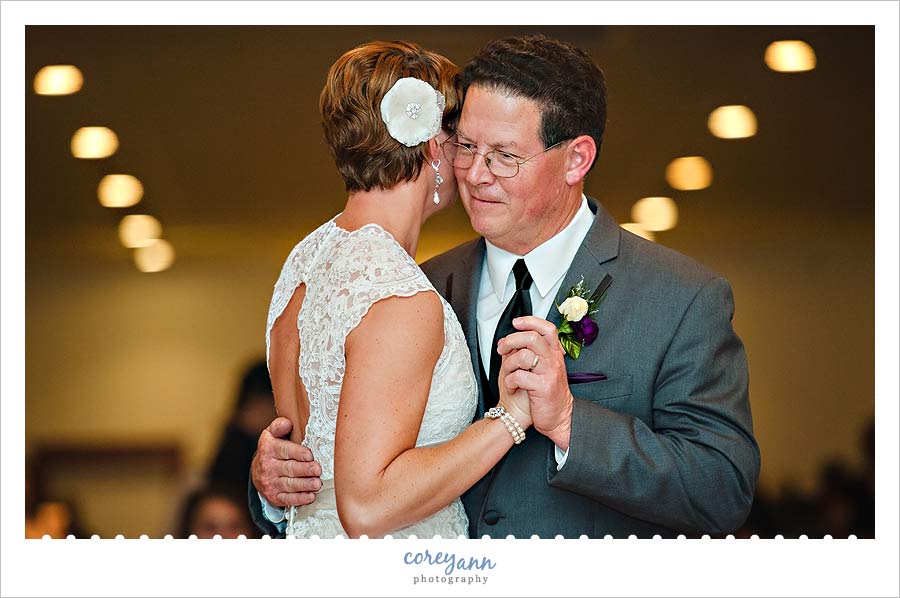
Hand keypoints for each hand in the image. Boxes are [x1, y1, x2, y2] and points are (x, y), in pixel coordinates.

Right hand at [251, 416, 322, 507]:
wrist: (259, 471)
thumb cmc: (273, 448)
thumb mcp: (272, 434)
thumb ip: (279, 426)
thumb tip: (287, 422)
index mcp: (268, 448)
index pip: (284, 450)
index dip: (298, 453)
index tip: (310, 455)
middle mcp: (267, 467)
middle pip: (289, 468)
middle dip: (304, 470)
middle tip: (318, 470)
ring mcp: (270, 483)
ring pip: (289, 485)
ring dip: (304, 485)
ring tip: (317, 484)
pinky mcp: (274, 496)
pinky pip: (287, 499)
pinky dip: (300, 499)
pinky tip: (311, 496)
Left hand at [497, 316, 573, 449]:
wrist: (557, 418)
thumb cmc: (545, 394)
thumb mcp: (541, 369)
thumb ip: (529, 353)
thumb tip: (508, 342)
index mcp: (553, 354)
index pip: (547, 329)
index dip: (530, 321)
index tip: (516, 322)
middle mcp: (553, 361)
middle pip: (532, 337)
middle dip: (511, 340)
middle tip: (503, 349)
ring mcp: (549, 373)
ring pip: (523, 355)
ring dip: (508, 364)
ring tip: (508, 373)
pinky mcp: (543, 387)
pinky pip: (519, 376)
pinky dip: (509, 381)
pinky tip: (512, 386)